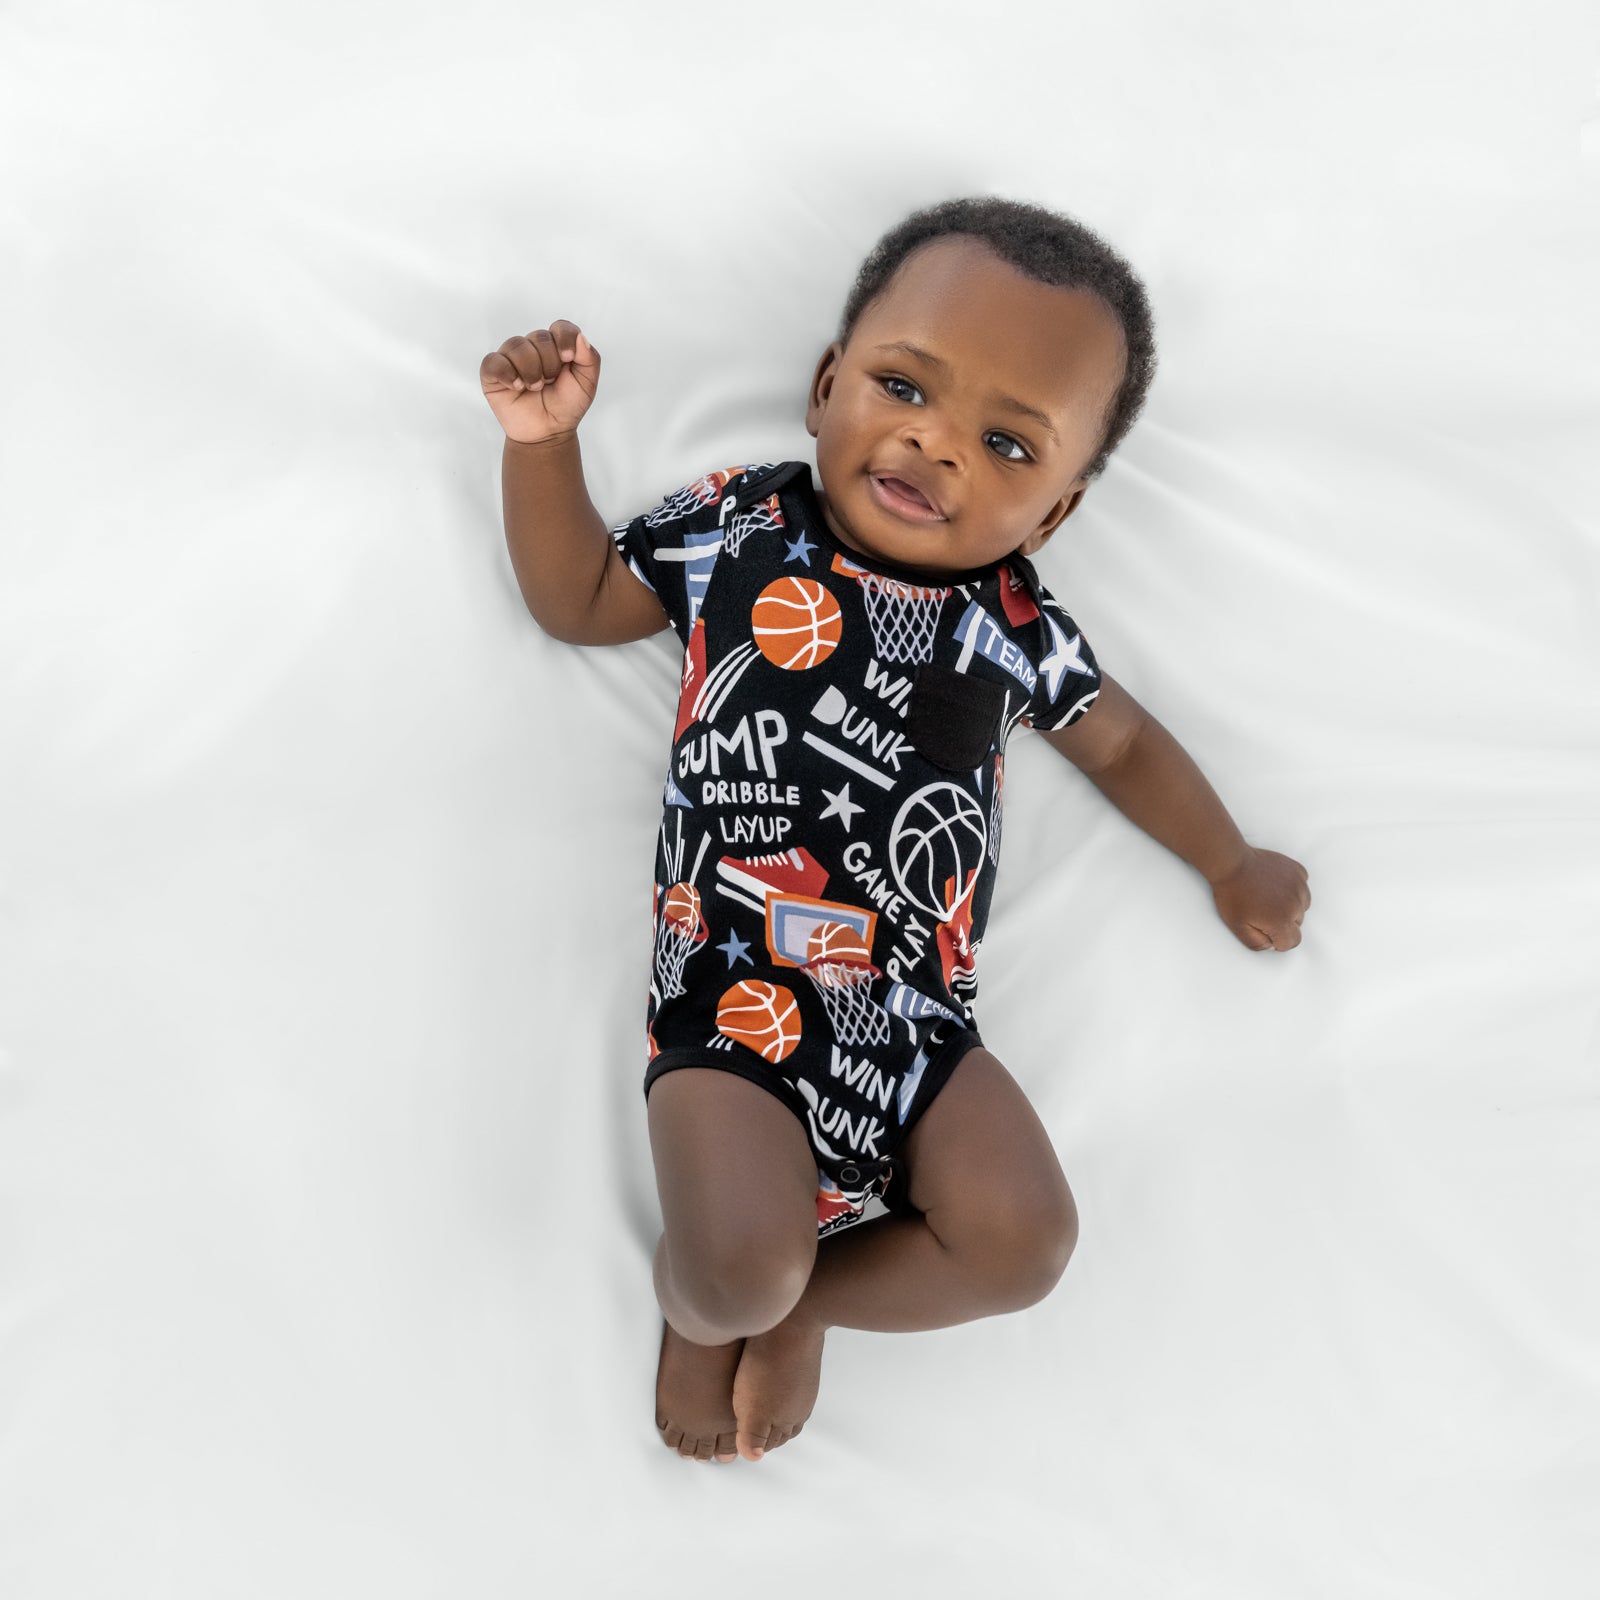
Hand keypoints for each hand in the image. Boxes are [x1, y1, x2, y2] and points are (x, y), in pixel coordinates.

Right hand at [480, 320, 600, 444]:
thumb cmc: (566, 406)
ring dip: (531, 370)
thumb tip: (580, 337)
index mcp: (556, 346)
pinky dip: (507, 373)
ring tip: (535, 388)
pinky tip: (517, 386)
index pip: (560, 327)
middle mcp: (532, 347)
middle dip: (550, 364)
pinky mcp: (493, 372)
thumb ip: (590, 358)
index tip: (568, 358)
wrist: (549, 432)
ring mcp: (511, 358)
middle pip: (539, 337)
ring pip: (517, 346)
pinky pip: (493, 361)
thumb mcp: (587, 384)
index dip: (565, 339)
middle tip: (550, 383)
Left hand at [1209, 847, 1310, 951]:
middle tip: (1261, 910)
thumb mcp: (1237, 926)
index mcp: (1281, 921)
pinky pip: (1302, 886)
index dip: (1278, 941)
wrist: (1232, 863)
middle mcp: (1295, 904)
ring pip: (1302, 905)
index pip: (1292, 942)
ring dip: (1290, 905)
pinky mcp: (1297, 871)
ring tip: (1268, 897)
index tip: (1267, 932)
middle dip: (1282, 922)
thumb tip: (1271, 945)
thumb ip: (1256, 943)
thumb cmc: (1232, 893)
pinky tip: (1275, 885)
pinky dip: (1293, 888)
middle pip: (1297, 924)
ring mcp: (1299, 885)